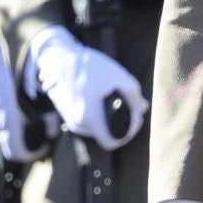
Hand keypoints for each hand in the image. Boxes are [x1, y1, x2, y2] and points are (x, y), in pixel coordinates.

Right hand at [0, 26, 56, 160]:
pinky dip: (6, 120)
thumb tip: (53, 130)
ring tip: (30, 115)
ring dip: (16, 129)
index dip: (31, 154)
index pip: (17, 152)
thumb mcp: (35, 91)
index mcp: (7, 121)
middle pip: (11, 142)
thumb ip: (46, 113)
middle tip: (41, 129)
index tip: (42, 148)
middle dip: (27, 140)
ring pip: (3, 133)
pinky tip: (15, 106)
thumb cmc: (10, 72)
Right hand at [29, 26, 146, 149]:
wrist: (59, 59)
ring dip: (112, 120)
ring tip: (119, 101)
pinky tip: (105, 101)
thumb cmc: (88, 66)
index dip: (128, 133)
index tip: (135, 118)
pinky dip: (100, 116)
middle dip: (123, 124)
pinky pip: (89, 123)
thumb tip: (143, 109)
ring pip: (98, 129)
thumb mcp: (118, 76)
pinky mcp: (67, 115)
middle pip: (107, 135)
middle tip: (132, 107)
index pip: (112, 142)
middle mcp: (78, 125)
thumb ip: (134, 95)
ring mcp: (71, 121)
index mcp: (90, 119)